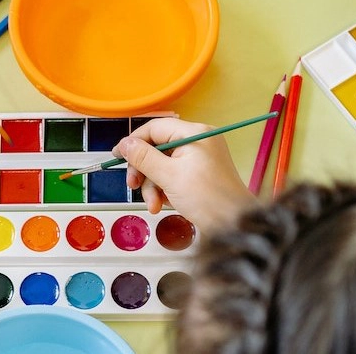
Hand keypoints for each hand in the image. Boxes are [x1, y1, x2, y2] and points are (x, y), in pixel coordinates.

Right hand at [114, 117, 252, 233]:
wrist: (236, 228)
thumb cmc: (209, 200)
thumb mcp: (170, 177)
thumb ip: (144, 158)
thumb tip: (125, 144)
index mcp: (195, 133)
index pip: (156, 128)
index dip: (134, 141)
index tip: (118, 156)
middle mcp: (199, 141)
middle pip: (158, 147)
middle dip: (145, 170)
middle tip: (133, 185)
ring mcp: (201, 159)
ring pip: (164, 165)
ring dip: (154, 185)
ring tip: (154, 205)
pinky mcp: (201, 175)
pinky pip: (174, 175)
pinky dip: (165, 189)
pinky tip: (163, 204)